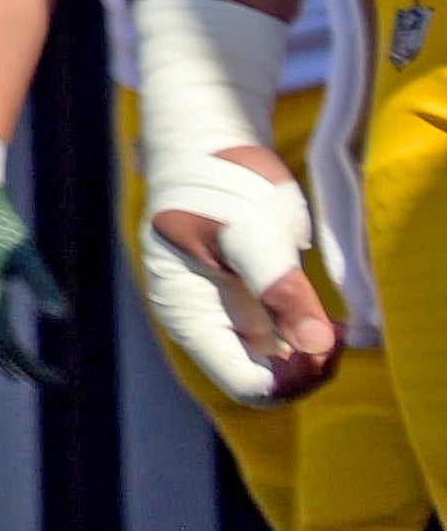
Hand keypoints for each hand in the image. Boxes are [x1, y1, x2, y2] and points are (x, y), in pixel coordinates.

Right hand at [0, 179, 71, 387]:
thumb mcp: (26, 253)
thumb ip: (42, 285)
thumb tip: (62, 317)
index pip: (4, 342)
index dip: (28, 364)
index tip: (55, 378)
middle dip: (19, 365)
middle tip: (50, 381)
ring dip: (5, 354)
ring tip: (27, 371)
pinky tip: (7, 339)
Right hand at [146, 138, 341, 404]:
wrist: (206, 147)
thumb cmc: (216, 186)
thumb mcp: (250, 235)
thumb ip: (282, 291)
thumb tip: (318, 345)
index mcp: (191, 317)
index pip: (246, 383)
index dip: (292, 380)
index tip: (326, 347)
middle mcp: (207, 324)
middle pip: (263, 379)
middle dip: (307, 367)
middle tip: (341, 335)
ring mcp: (228, 313)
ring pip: (276, 362)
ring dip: (312, 353)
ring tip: (340, 326)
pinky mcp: (248, 300)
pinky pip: (283, 337)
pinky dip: (309, 335)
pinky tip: (330, 317)